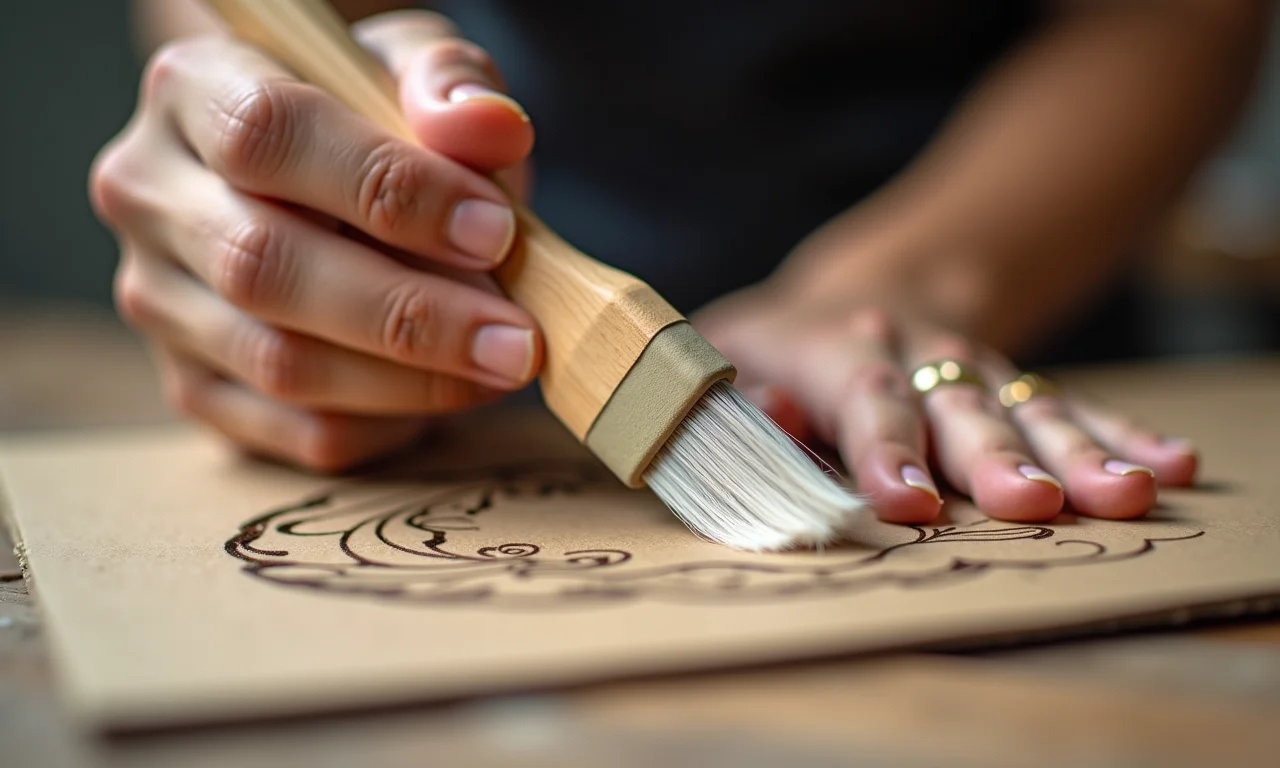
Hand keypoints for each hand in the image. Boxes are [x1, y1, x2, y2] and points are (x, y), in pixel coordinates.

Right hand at [90, 11, 539, 470]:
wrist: (320, 179)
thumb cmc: (375, 117)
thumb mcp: (414, 70)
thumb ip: (450, 84)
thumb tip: (489, 129)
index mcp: (193, 87)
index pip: (270, 135)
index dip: (389, 189)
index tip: (494, 231)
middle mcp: (150, 194)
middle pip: (263, 267)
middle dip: (409, 314)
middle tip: (517, 339)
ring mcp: (158, 299)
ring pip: (278, 364)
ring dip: (409, 381)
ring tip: (502, 366)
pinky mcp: (192, 387)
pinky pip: (297, 431)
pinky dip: (388, 424)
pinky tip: (449, 394)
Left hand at [692, 281, 1198, 524]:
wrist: (857, 287)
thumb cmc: (773, 346)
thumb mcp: (726, 354)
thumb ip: (734, 394)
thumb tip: (768, 416)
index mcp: (828, 345)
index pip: (859, 394)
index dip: (883, 446)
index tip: (910, 501)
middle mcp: (910, 349)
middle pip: (956, 402)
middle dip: (995, 454)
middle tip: (1032, 502)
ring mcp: (971, 364)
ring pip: (1024, 405)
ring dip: (1073, 450)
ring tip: (1124, 493)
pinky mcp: (1011, 382)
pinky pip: (1068, 405)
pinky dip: (1118, 434)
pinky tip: (1170, 465)